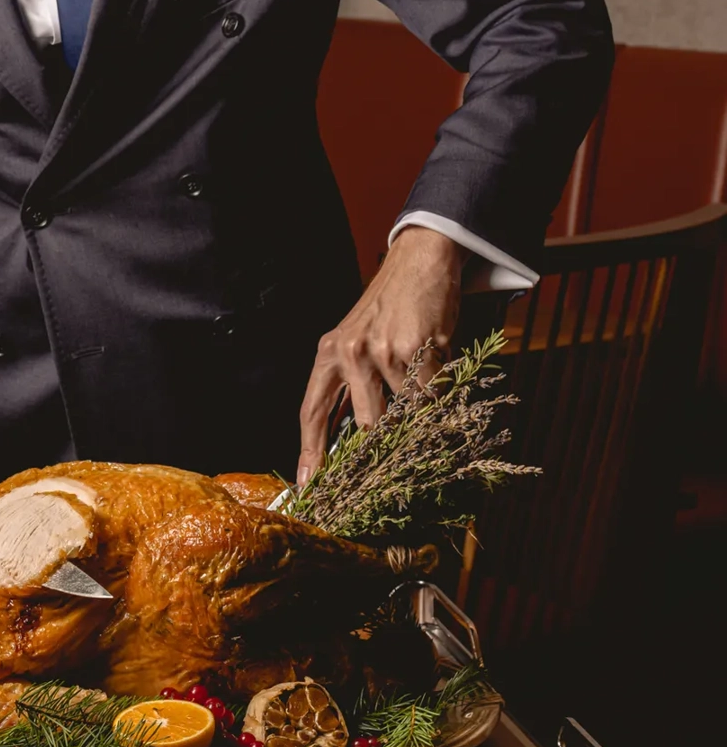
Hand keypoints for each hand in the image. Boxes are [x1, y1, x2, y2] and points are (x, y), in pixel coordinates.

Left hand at [297, 226, 462, 485]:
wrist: (419, 261)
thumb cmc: (388, 306)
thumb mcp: (354, 340)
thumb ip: (349, 384)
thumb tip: (347, 438)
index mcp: (328, 354)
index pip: (312, 412)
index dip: (310, 452)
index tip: (308, 484)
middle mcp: (349, 354)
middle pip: (363, 425)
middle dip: (379, 446)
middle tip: (392, 459)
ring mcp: (382, 352)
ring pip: (403, 411)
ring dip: (417, 413)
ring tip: (423, 393)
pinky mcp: (416, 349)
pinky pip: (430, 394)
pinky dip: (438, 393)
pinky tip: (438, 371)